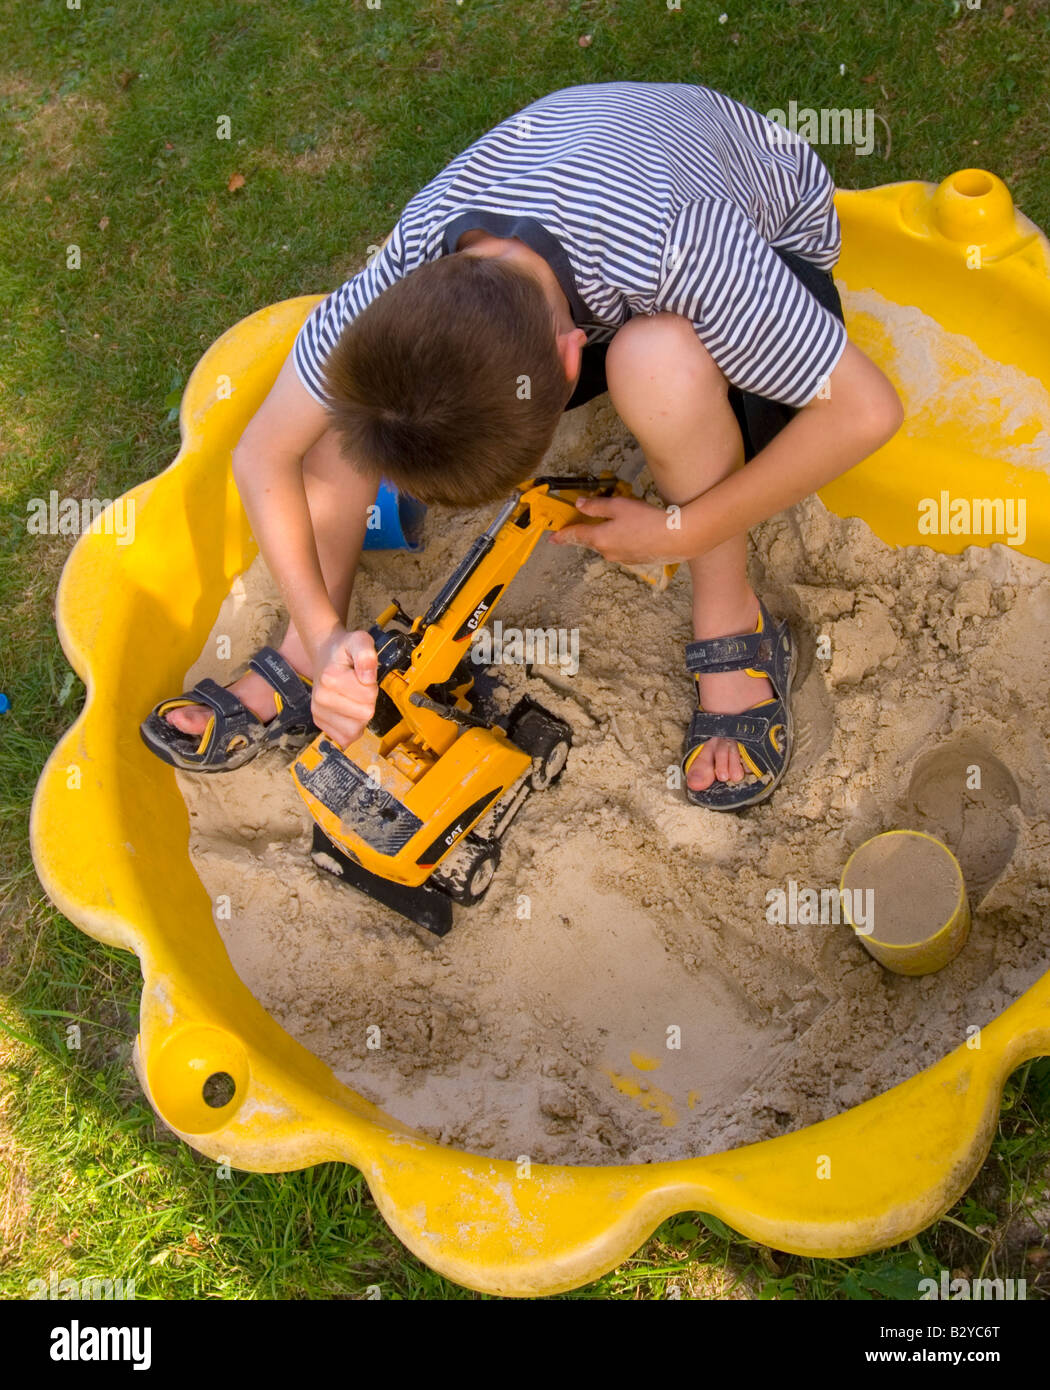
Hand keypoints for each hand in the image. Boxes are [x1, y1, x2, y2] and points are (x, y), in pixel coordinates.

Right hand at [310, 627, 378, 747]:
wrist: (324, 654)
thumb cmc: (344, 650)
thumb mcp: (359, 641)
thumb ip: (367, 654)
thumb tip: (368, 678)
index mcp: (331, 677)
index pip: (369, 696)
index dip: (372, 687)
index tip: (363, 677)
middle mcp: (321, 697)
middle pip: (364, 715)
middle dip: (368, 703)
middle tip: (359, 689)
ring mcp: (318, 712)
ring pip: (355, 730)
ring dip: (360, 718)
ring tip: (354, 700)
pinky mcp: (319, 722)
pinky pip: (345, 738)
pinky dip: (351, 728)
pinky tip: (348, 712)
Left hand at [549, 495, 690, 565]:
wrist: (676, 538)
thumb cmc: (646, 520)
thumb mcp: (618, 506)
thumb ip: (596, 506)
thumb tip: (580, 505)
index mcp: (599, 538)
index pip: (575, 536)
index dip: (563, 535)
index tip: (552, 538)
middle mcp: (607, 552)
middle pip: (589, 542)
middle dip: (583, 534)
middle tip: (574, 530)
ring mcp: (621, 558)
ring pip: (605, 545)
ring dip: (603, 536)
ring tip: (608, 525)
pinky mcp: (635, 560)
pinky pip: (620, 549)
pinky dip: (618, 540)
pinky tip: (628, 532)